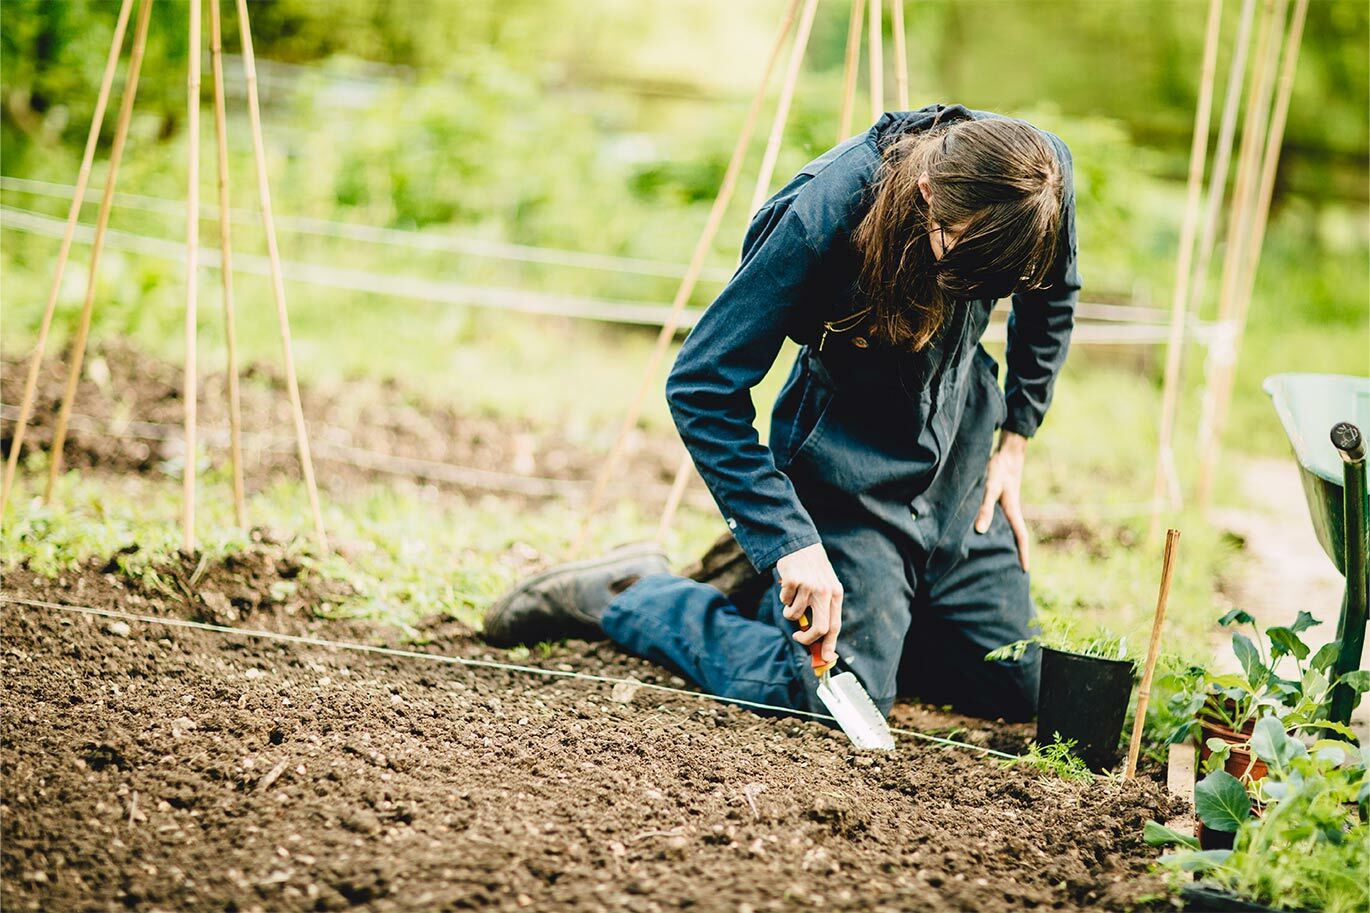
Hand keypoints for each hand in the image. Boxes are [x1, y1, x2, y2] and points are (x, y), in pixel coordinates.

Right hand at [775, 542, 842, 665]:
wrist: (799, 544)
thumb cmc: (812, 570)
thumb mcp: (824, 586)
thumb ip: (822, 609)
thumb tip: (818, 640)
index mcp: (835, 594)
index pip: (834, 626)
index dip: (829, 644)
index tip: (824, 658)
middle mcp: (825, 591)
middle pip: (819, 628)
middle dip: (807, 639)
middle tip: (798, 637)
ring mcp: (809, 586)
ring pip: (795, 615)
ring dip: (790, 611)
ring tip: (792, 598)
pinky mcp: (793, 581)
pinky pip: (785, 601)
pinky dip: (784, 597)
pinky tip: (788, 585)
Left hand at [975, 430, 1030, 571]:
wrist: (1007, 451)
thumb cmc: (998, 468)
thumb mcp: (990, 488)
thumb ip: (985, 508)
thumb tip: (981, 531)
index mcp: (1013, 511)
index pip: (1021, 537)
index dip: (1023, 554)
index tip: (1024, 570)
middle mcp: (1012, 511)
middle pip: (1016, 536)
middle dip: (1016, 553)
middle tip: (1013, 570)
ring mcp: (1007, 505)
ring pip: (1008, 528)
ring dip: (1006, 542)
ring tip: (998, 557)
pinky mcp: (1001, 499)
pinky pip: (1001, 520)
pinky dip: (998, 530)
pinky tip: (987, 533)